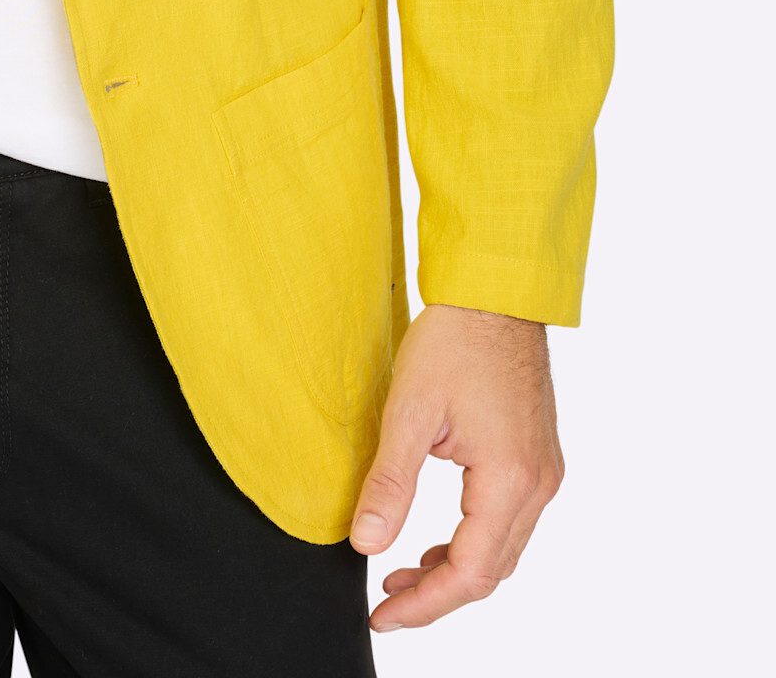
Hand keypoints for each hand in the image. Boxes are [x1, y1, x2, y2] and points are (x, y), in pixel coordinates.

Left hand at [351, 302, 564, 632]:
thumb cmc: (455, 341)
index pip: (470, 572)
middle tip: (386, 602)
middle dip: (437, 595)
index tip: (383, 615)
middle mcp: (538, 485)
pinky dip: (471, 541)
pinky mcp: (536, 458)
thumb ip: (390, 484)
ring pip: (502, 550)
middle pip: (491, 571)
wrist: (495, 295)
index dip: (426, 604)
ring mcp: (543, 473)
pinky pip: (507, 522)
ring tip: (401, 576)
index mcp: (511, 479)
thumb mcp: (410, 412)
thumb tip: (366, 543)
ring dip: (454, 570)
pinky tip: (435, 540)